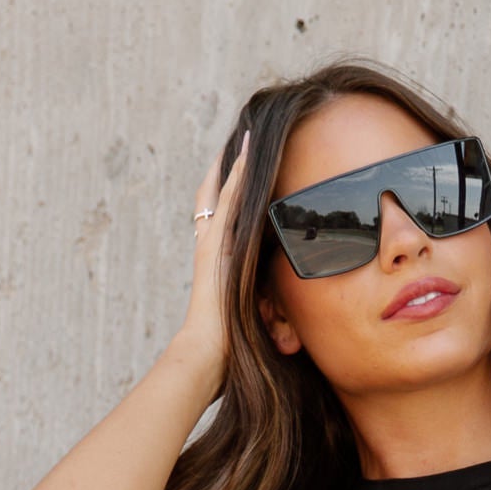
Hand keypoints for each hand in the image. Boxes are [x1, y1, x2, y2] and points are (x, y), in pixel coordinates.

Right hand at [180, 133, 249, 374]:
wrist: (205, 353)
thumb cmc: (225, 347)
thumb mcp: (248, 319)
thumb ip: (261, 308)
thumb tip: (285, 322)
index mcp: (215, 263)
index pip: (221, 221)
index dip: (228, 197)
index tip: (241, 176)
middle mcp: (208, 247)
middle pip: (213, 199)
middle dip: (224, 172)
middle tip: (238, 143)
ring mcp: (209, 244)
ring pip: (220, 194)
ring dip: (231, 166)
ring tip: (244, 137)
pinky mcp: (214, 244)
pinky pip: (227, 203)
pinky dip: (235, 177)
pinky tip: (244, 154)